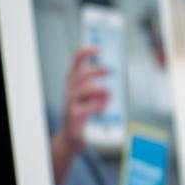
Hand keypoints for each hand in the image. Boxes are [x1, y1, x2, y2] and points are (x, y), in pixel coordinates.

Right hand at [50, 45, 108, 184]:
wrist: (72, 135)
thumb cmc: (83, 111)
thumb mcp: (91, 94)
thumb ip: (99, 83)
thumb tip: (115, 72)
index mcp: (73, 80)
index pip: (75, 61)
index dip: (85, 52)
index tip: (97, 49)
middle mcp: (69, 88)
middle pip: (81, 73)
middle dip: (97, 70)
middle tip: (110, 71)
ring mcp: (70, 102)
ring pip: (85, 87)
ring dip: (100, 89)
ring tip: (108, 94)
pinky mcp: (74, 115)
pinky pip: (89, 106)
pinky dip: (99, 105)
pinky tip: (103, 108)